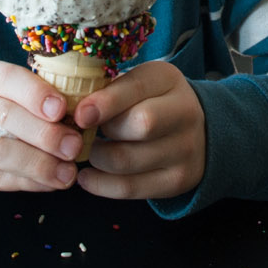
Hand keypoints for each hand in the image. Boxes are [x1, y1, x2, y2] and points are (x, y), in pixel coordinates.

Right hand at [0, 61, 82, 214]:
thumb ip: (28, 106)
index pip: (6, 77)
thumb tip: (78, 122)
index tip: (63, 110)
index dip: (35, 93)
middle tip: (74, 148)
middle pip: (3, 115)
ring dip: (38, 163)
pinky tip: (47, 185)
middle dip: (45, 133)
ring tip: (67, 174)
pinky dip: (24, 182)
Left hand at [73, 61, 206, 200]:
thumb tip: (71, 110)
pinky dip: (100, 184)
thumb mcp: (137, 83)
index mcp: (168, 80)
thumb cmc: (151, 101)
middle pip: (140, 124)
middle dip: (103, 132)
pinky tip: (87, 176)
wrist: (196, 130)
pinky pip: (130, 187)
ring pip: (128, 160)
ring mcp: (186, 149)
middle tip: (82, 133)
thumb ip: (109, 90)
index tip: (79, 115)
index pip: (137, 88)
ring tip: (86, 152)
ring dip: (96, 158)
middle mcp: (185, 113)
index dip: (105, 102)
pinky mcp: (178, 180)